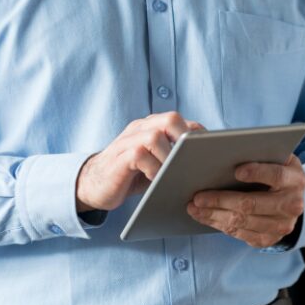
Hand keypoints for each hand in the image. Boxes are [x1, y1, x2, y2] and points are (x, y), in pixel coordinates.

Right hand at [76, 112, 203, 211]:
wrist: (93, 185)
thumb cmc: (130, 175)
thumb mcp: (154, 164)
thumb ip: (172, 157)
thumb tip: (205, 165)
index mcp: (152, 127)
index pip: (181, 122)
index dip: (198, 135)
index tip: (211, 153)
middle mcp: (141, 128)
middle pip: (170, 119)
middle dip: (186, 138)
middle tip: (193, 160)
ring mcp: (128, 140)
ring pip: (155, 135)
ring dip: (169, 157)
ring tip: (173, 174)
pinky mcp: (119, 157)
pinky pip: (139, 154)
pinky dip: (152, 168)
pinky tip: (155, 180)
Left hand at [187, 155, 304, 248]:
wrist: (293, 197)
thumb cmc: (276, 169)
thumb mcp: (276, 156)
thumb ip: (258, 150)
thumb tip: (220, 144)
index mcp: (295, 179)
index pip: (276, 176)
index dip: (257, 173)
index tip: (236, 170)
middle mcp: (293, 204)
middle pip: (252, 204)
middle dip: (221, 200)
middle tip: (198, 197)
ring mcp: (282, 226)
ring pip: (243, 222)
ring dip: (214, 215)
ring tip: (194, 208)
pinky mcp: (271, 239)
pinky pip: (241, 234)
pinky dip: (220, 225)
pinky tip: (206, 217)